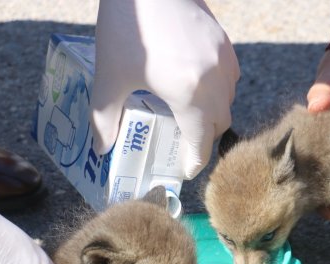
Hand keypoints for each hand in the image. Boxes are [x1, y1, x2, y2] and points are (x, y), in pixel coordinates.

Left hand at [91, 0, 239, 179]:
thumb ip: (104, 118)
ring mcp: (223, 57)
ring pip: (228, 99)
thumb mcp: (109, 77)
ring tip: (188, 113)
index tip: (186, 170)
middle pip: (220, 123)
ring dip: (213, 113)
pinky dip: (218, 88)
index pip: (201, 142)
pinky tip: (195, 82)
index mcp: (190, 94)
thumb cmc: (126, 27)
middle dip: (204, 138)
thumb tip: (100, 148)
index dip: (194, 161)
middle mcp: (214, 79)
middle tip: (183, 143)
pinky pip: (229, 76)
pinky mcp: (223, 39)